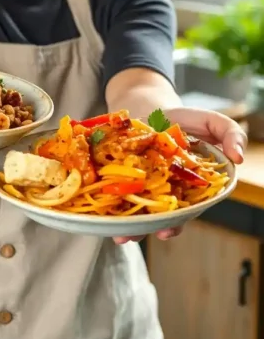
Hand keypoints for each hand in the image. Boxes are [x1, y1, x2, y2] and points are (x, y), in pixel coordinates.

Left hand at [113, 106, 246, 244]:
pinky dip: (105, 202)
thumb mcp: (211, 122)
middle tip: (133, 234)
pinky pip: (111, 192)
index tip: (166, 230)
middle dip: (144, 228)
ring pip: (131, 210)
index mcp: (185, 188)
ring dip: (124, 223)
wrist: (151, 105)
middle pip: (151, 217)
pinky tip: (100, 211)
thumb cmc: (185, 120)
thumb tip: (238, 157)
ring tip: (117, 232)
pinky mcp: (117, 176)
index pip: (180, 214)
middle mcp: (160, 192)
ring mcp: (137, 185)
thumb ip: (229, 134)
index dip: (174, 225)